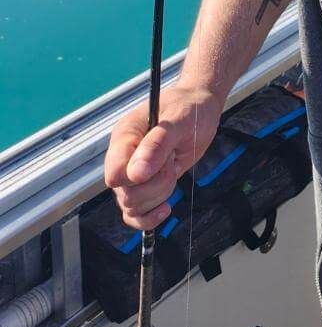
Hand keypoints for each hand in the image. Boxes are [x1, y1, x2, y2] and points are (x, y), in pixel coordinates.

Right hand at [103, 84, 222, 230]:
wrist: (201, 110)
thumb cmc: (190, 108)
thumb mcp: (180, 119)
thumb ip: (158, 143)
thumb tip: (137, 173)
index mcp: (124, 136)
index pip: (114, 173)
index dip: (137, 177)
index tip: (163, 163)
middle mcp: (122, 157)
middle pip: (126, 194)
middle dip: (157, 184)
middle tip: (173, 159)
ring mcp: (130, 175)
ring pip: (131, 206)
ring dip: (159, 195)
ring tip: (172, 168)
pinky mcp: (142, 187)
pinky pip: (134, 215)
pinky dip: (149, 218)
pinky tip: (165, 209)